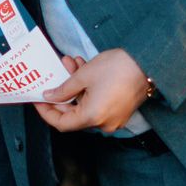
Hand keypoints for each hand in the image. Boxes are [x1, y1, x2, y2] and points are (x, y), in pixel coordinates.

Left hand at [33, 49, 148, 134]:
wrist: (148, 62)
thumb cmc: (118, 68)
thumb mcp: (83, 75)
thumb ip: (63, 89)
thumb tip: (50, 97)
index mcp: (92, 118)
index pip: (61, 123)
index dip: (47, 112)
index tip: (38, 100)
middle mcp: (103, 123)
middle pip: (73, 113)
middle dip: (62, 93)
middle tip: (54, 75)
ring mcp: (113, 118)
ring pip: (85, 104)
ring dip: (75, 86)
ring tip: (70, 63)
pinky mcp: (120, 110)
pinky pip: (98, 103)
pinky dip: (88, 89)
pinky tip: (83, 69)